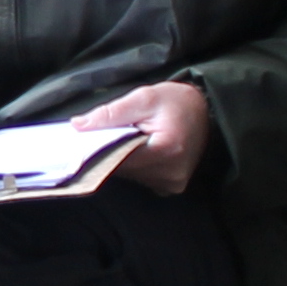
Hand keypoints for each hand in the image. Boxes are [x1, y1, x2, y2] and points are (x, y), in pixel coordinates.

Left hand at [79, 79, 213, 195]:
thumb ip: (111, 113)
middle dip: (110, 153)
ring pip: (130, 176)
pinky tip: (138, 151)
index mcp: (165, 150)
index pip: (116, 158)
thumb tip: (78, 126)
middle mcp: (170, 174)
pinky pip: (142, 180)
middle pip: (122, 169)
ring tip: (126, 141)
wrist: (208, 113)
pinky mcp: (171, 188)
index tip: (87, 140)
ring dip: (122, 160)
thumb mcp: (144, 98)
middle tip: (108, 135)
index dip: (99, 148)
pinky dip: (135, 167)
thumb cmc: (177, 102)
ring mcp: (172, 184)